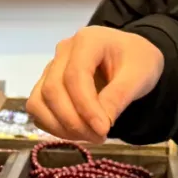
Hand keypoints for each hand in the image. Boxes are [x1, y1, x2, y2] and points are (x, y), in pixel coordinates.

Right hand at [27, 26, 164, 143]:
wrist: (131, 58)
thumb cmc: (138, 62)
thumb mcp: (139, 76)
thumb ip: (119, 97)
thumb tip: (100, 125)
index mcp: (87, 40)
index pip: (75, 76)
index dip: (86, 107)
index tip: (103, 130)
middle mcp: (62, 51)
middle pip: (52, 90)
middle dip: (73, 121)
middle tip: (98, 137)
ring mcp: (51, 68)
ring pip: (39, 101)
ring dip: (59, 126)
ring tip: (88, 137)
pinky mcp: (46, 85)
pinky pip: (38, 109)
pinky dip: (53, 126)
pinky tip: (77, 132)